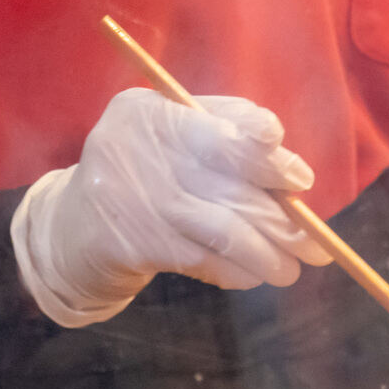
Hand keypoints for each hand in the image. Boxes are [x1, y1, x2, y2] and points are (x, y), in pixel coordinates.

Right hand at [11, 88, 332, 326]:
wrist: (71, 226)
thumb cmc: (140, 170)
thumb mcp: (168, 133)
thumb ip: (223, 130)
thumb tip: (287, 161)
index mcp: (154, 112)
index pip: (230, 128)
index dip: (270, 157)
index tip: (300, 181)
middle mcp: (143, 150)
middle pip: (235, 185)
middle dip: (285, 219)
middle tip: (317, 244)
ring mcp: (139, 199)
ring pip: (226, 230)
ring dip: (269, 255)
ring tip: (292, 270)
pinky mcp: (137, 244)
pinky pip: (204, 260)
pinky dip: (237, 271)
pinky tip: (255, 276)